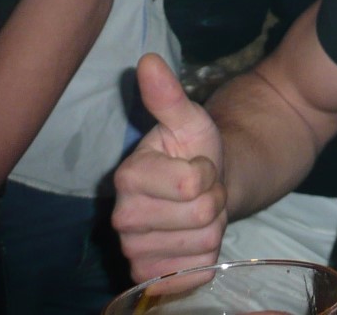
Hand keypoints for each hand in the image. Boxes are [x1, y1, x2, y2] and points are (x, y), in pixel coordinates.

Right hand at [112, 54, 228, 282]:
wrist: (202, 192)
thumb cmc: (195, 152)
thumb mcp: (191, 120)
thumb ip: (169, 95)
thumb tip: (149, 60)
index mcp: (128, 176)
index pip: (192, 183)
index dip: (208, 173)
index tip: (200, 165)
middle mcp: (122, 217)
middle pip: (200, 215)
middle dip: (214, 200)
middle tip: (202, 191)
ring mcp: (133, 250)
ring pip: (202, 243)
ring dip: (212, 227)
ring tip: (198, 212)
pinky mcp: (148, 276)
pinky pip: (196, 272)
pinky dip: (206, 256)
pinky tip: (192, 239)